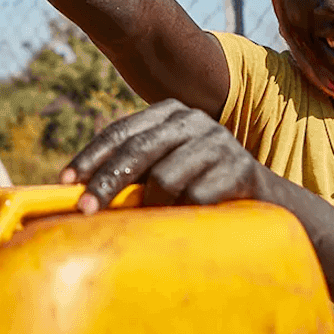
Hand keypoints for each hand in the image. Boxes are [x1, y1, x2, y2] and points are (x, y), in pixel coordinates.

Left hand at [61, 99, 264, 213]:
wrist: (266, 200)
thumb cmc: (200, 185)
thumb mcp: (166, 166)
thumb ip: (134, 168)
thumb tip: (80, 192)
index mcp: (169, 113)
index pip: (121, 131)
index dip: (91, 156)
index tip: (67, 181)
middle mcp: (193, 120)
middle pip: (138, 150)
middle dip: (107, 182)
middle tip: (85, 209)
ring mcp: (219, 142)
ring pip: (165, 177)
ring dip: (152, 204)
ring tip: (153, 218)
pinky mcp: (241, 168)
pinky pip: (196, 198)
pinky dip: (184, 213)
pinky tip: (187, 219)